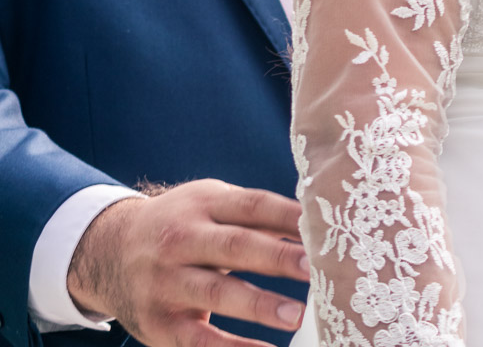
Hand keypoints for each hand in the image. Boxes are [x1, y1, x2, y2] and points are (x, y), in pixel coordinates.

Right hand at [67, 179, 309, 346]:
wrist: (107, 251)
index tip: (319, 228)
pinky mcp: (158, 323)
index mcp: (202, 204)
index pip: (251, 205)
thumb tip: (309, 223)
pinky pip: (198, 340)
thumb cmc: (179, 225)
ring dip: (259, 305)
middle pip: (234, 245)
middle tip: (315, 269)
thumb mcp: (208, 205)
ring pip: (216, 293)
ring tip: (297, 314)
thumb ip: (252, 214)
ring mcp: (166, 281)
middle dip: (277, 257)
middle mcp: (181, 239)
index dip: (286, 216)